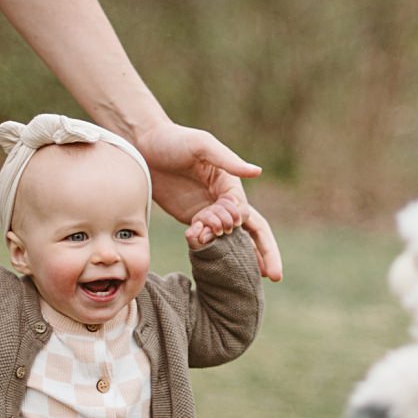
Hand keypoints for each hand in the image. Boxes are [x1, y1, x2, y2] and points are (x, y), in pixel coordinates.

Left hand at [136, 119, 282, 280]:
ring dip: (238, 257)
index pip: (244, 211)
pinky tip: (201, 252)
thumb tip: (257, 172)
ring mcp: (209, 211)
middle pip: (253, 230)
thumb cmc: (174, 139)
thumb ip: (227, 160)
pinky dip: (206, 248)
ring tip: (240, 278)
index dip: (236, 221)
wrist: (142, 146)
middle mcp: (224, 200)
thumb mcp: (201, 145)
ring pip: (233, 240)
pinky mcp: (192, 218)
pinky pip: (206, 239)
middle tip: (275, 276)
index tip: (221, 223)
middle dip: (266, 253)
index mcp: (230, 183)